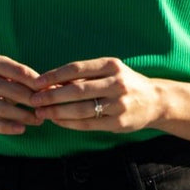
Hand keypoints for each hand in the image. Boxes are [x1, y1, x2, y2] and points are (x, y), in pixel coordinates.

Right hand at [0, 54, 43, 134]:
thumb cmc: (4, 82)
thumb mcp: (13, 75)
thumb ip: (30, 80)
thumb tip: (54, 88)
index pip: (18, 71)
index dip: (35, 82)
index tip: (50, 90)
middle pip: (11, 90)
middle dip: (31, 99)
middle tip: (47, 107)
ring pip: (1, 108)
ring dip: (23, 115)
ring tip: (39, 120)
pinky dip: (7, 128)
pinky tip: (21, 129)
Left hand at [30, 57, 162, 132]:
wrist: (155, 101)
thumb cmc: (124, 83)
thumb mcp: (108, 72)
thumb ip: (84, 76)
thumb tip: (51, 83)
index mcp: (111, 65)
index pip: (76, 68)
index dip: (54, 75)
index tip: (36, 81)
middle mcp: (116, 83)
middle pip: (76, 89)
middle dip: (51, 95)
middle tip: (34, 99)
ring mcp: (119, 104)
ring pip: (81, 109)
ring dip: (57, 112)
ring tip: (41, 112)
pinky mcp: (119, 122)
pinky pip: (89, 124)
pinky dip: (70, 123)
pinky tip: (58, 121)